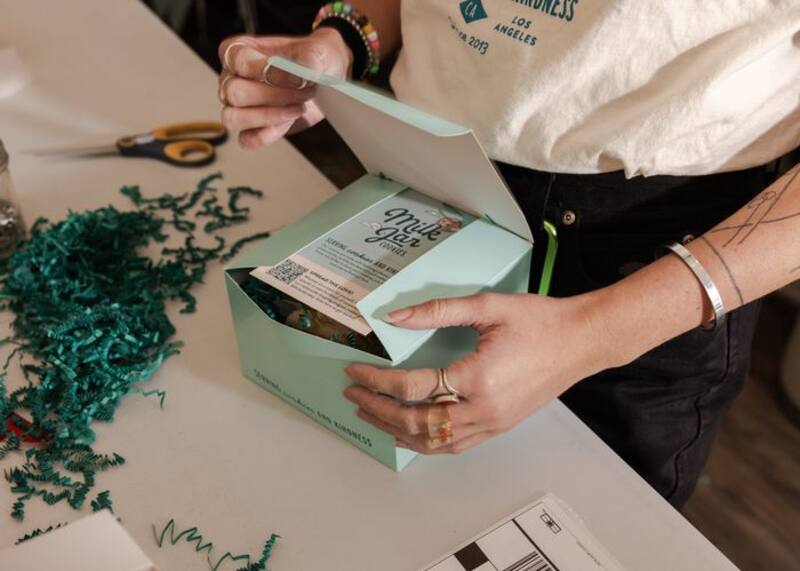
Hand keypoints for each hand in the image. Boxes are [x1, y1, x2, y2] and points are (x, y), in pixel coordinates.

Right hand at [217, 28, 351, 147]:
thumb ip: (311, 56)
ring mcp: (237, 105)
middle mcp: (232, 77)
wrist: (327, 80)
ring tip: (298, 108)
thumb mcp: (320, 49)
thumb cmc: (316, 60)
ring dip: (269, 116)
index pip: (239, 61)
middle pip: (235, 93)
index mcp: (238, 49)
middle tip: (303, 92)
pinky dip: (268, 135)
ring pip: (233, 118)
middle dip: (274, 96)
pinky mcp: (250, 128)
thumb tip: (304, 69)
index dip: (269, 71)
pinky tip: (288, 123)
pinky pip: (247, 139)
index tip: (298, 77)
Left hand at [344, 292, 612, 453]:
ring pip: (434, 441)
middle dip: (378, 409)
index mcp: (478, 378)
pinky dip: (425, 442)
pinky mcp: (499, 427)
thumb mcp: (488, 306)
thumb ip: (438, 310)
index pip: (414, 387)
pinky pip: (454, 445)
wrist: (581, 341)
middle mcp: (484, 410)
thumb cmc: (539, 321)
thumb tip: (394, 317)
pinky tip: (407, 432)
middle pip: (417, 420)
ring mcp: (493, 424)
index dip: (377, 381)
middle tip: (353, 394)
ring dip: (396, 430)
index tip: (354, 371)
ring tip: (370, 415)